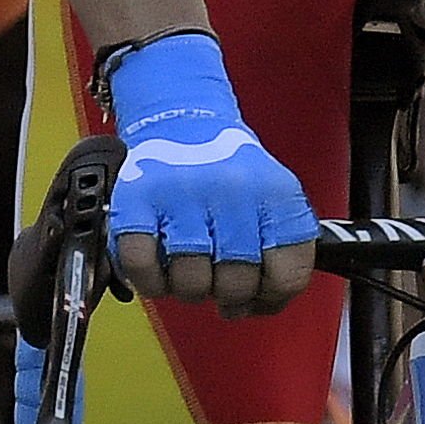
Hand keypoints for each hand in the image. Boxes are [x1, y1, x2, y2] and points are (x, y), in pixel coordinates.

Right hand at [103, 32, 318, 313]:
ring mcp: (182, 195)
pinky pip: (143, 267)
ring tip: (191, 267)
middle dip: (227, 295)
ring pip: (191, 283)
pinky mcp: (137, 200)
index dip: (270, 297)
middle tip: (218, 281)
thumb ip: (282, 253)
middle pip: (236, 285)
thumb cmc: (228, 173)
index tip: (258, 293)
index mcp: (275, 195)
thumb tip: (265, 302)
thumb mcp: (272, 200)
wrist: (182, 120)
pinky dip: (150, 279)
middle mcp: (232, 191)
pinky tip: (160, 266)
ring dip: (189, 288)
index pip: (287, 275)